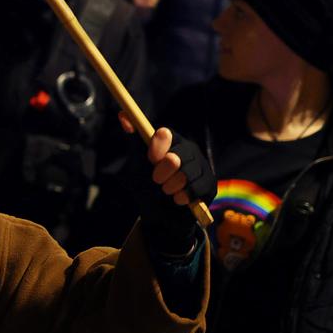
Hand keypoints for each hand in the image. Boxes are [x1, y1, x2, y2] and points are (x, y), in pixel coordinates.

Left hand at [121, 116, 216, 254]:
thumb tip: (122, 115)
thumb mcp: (137, 165)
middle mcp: (188, 150)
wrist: (160, 217)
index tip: (151, 159)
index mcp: (170, 141)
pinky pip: (197, 188)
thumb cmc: (148, 187)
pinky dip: (183, 197)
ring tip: (166, 191)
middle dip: (162, 172)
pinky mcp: (210, 184)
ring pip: (187, 173)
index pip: (166, 134)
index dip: (158, 146)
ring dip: (171, 187)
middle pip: (177, 155)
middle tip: (157, 180)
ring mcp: (201, 166)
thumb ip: (133, 141)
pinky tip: (178, 199)